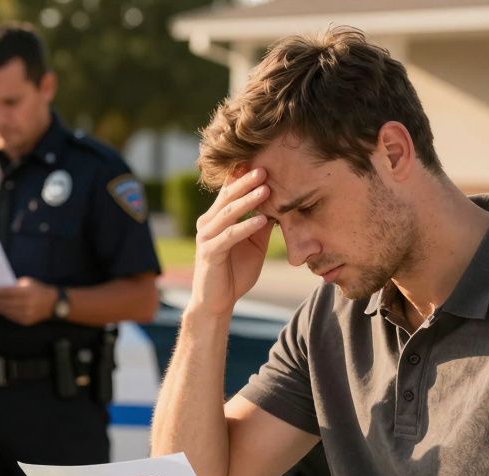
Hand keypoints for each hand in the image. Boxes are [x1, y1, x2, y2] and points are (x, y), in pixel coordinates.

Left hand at [0, 277, 57, 325]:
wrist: (54, 304)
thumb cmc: (38, 290)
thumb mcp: (28, 282)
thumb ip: (15, 286)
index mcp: (27, 292)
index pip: (6, 293)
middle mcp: (27, 304)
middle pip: (5, 303)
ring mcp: (27, 314)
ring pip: (7, 311)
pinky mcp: (27, 321)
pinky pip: (12, 317)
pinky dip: (5, 313)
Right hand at [191, 167, 274, 315]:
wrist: (217, 302)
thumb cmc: (235, 272)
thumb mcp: (254, 243)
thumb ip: (262, 224)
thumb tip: (281, 204)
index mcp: (217, 218)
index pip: (229, 191)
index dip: (243, 176)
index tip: (263, 160)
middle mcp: (208, 223)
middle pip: (227, 197)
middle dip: (246, 182)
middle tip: (265, 168)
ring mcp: (207, 237)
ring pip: (228, 213)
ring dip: (248, 200)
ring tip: (266, 189)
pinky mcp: (210, 253)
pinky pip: (229, 236)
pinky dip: (246, 227)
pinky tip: (262, 220)